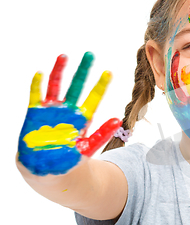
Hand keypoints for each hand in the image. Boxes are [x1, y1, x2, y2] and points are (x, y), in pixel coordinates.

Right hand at [18, 52, 120, 175]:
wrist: (47, 170)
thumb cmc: (69, 160)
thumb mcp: (88, 148)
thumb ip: (101, 135)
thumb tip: (118, 121)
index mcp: (82, 118)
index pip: (94, 98)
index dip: (100, 85)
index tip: (108, 72)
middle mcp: (68, 111)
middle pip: (77, 86)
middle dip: (83, 70)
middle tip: (90, 54)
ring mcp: (51, 110)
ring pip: (55, 85)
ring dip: (59, 71)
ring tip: (64, 56)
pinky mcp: (35, 114)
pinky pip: (35, 96)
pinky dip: (36, 85)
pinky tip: (39, 73)